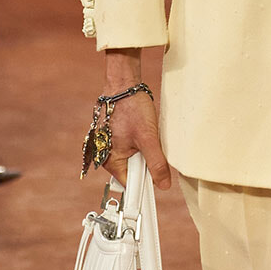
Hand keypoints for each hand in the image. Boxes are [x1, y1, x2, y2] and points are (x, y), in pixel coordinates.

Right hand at [95, 56, 170, 190]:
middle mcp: (106, 156)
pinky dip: (141, 143)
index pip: (131, 184)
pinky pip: (132, 147)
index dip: (145, 183)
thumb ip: (156, 163)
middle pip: (133, 172)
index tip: (158, 179)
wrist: (124, 84)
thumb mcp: (148, 138)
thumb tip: (163, 185)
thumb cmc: (131, 108)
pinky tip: (143, 130)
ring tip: (146, 135)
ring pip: (134, 158)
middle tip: (151, 146)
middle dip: (145, 163)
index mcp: (110, 161)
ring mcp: (110, 145)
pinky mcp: (116, 137)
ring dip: (144, 152)